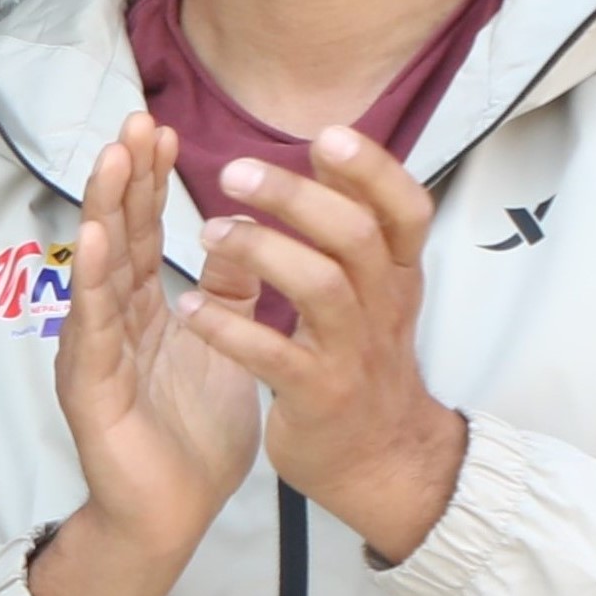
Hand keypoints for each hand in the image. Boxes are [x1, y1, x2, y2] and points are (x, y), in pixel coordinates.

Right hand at [32, 111, 260, 595]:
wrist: (171, 516)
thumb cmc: (191, 437)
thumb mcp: (221, 346)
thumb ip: (226, 292)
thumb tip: (244, 233)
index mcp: (143, 311)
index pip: (146, 233)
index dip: (151, 183)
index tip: (161, 130)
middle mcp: (111, 321)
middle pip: (118, 237)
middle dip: (125, 179)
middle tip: (133, 122)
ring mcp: (95, 352)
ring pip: (98, 272)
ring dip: (104, 212)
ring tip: (111, 160)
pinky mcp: (89, 388)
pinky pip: (92, 329)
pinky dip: (92, 283)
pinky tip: (97, 243)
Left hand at [183, 127, 466, 563]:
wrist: (381, 460)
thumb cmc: (363, 360)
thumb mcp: (375, 291)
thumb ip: (354, 226)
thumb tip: (329, 148)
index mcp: (398, 275)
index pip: (406, 209)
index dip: (372, 169)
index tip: (323, 135)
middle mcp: (384, 308)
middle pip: (356, 236)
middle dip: (295, 198)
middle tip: (232, 172)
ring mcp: (353, 354)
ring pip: (320, 287)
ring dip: (260, 252)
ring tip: (206, 234)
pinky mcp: (318, 397)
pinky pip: (274, 356)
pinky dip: (229, 329)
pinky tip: (189, 309)